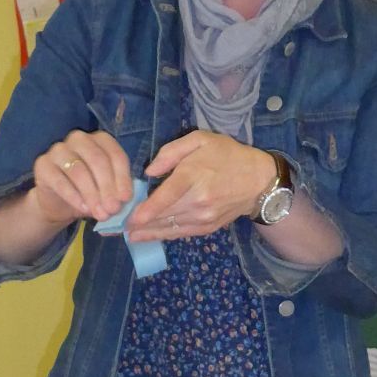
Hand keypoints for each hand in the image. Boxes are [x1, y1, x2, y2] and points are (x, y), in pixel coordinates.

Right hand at [31, 129, 132, 225]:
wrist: (59, 203)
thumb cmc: (88, 193)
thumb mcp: (108, 191)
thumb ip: (117, 191)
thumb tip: (123, 199)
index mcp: (100, 140)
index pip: (115, 155)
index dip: (122, 178)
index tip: (126, 199)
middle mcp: (79, 139)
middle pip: (97, 160)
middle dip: (107, 187)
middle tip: (113, 209)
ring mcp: (58, 149)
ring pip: (79, 170)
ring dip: (92, 194)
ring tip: (100, 213)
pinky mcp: (42, 164)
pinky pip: (59, 180)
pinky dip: (73, 196)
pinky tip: (83, 209)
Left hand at [129, 130, 276, 238]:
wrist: (258, 181)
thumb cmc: (227, 155)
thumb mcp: (200, 140)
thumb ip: (171, 151)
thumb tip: (149, 172)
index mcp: (194, 175)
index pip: (166, 197)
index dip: (146, 211)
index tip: (129, 219)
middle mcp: (198, 200)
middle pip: (163, 216)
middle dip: (140, 223)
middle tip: (118, 227)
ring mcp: (204, 217)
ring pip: (170, 228)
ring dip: (149, 233)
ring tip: (130, 236)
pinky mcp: (208, 227)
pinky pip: (181, 233)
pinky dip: (164, 235)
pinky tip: (149, 236)